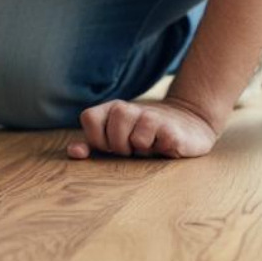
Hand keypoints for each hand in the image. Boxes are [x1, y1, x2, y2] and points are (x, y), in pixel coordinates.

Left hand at [66, 97, 222, 159]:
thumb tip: (73, 152)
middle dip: (120, 147)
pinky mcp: (171, 129)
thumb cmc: (145, 136)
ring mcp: (151, 116)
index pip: (89, 117)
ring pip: (134, 139)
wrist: (188, 126)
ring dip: (139, 148)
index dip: (96, 137)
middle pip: (112, 132)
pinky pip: (155, 142)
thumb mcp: (116, 139)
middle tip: (132, 148)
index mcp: (112, 109)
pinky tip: (163, 145)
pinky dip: (158, 148)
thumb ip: (93, 144)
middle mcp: (129, 108)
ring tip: (148, 146)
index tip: (109, 145)